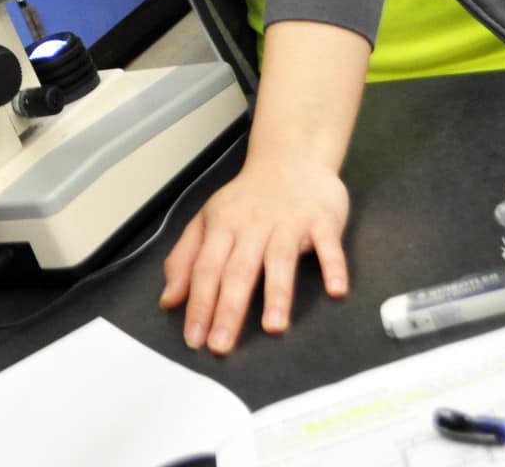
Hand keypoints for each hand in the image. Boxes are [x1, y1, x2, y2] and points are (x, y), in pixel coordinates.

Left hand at [159, 156, 349, 354]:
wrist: (291, 159)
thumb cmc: (248, 200)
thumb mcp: (208, 221)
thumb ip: (186, 259)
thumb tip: (168, 300)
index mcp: (221, 227)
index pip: (205, 270)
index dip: (198, 305)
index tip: (194, 338)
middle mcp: (253, 227)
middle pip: (238, 271)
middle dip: (228, 310)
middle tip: (221, 345)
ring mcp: (289, 223)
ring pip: (280, 260)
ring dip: (278, 294)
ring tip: (274, 327)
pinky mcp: (322, 222)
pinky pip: (329, 246)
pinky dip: (333, 267)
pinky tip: (335, 290)